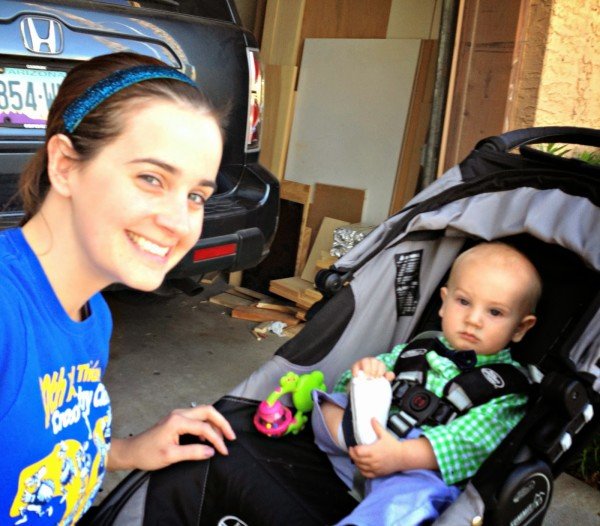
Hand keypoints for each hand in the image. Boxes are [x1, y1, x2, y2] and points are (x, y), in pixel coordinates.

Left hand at [108, 405, 235, 471]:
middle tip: (231, 436)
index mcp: (178, 421)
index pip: (205, 427)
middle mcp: (179, 413)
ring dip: (215, 423)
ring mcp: (178, 415)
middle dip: (222, 423)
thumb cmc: (147, 454)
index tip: (224, 451)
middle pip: (208, 411)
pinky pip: (197, 418)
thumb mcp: (170, 456)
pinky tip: (208, 438)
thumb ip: (193, 452)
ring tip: (222, 439)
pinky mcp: (177, 419)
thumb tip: (212, 451)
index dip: (217, 439)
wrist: (131, 451)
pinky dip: (207, 425)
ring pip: (203, 413)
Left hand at [348, 419, 400, 477]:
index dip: (353, 449)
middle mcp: (373, 461)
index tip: (353, 445)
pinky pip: (366, 474)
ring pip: (360, 467)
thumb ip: (377, 426)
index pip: (357, 452)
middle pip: (357, 460)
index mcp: (373, 451)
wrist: (403, 456)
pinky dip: (362, 471)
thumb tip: (371, 418)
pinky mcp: (378, 473)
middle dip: (353, 455)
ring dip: (356, 462)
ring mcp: (375, 468)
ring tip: (356, 457)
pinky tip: (361, 466)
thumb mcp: (384, 434)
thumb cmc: (393, 445)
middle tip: (352, 450)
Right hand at [351, 357, 394, 380]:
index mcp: (377, 363)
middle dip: (374, 370)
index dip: (380, 371)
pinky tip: (357, 376)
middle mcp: (370, 361)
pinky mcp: (355, 367)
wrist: (362, 383)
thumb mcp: (381, 378)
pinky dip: (356, 371)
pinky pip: (355, 367)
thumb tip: (391, 375)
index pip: (381, 364)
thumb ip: (388, 376)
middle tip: (373, 378)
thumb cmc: (373, 378)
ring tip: (367, 377)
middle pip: (374, 361)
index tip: (378, 377)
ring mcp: (362, 363)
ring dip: (367, 369)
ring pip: (365, 361)